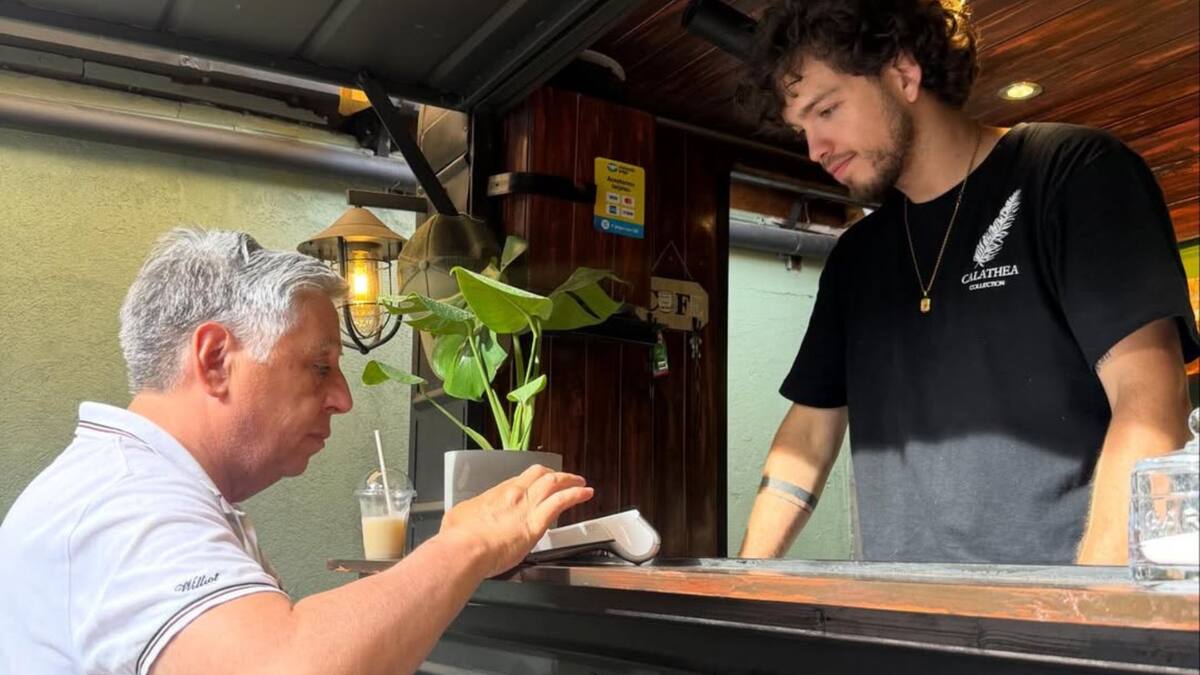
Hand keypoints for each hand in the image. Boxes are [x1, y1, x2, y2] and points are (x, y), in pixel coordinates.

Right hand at [439, 465, 592, 576]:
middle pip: (538, 474)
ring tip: (580, 483)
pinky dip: (576, 495)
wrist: (465, 549)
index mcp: (495, 494)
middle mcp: (513, 494)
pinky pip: (562, 501)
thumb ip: (467, 515)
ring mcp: (526, 506)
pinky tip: (585, 494)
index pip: (518, 481)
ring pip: (553, 483)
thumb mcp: (458, 518)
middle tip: (561, 478)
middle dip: (552, 475)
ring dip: (569, 480)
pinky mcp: (537, 522)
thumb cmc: (459, 539)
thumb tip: (464, 518)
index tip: (535, 487)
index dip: (530, 482)